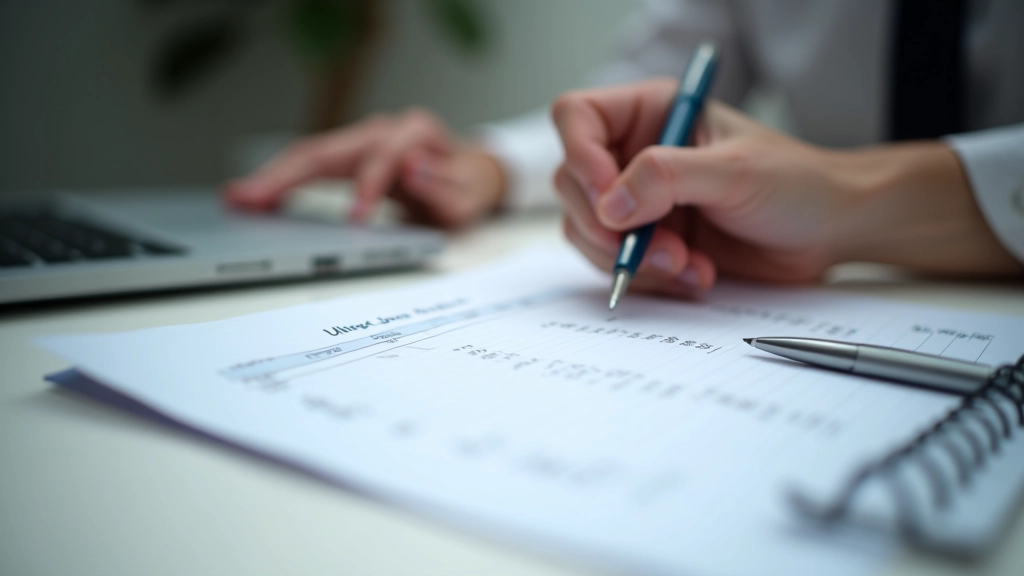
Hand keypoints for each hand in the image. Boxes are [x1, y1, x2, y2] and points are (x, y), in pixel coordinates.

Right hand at [224, 108, 505, 228]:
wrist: (469, 178)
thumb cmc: (466, 187)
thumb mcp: (468, 194)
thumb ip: (445, 186)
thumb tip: (413, 168)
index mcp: (413, 134)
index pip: (383, 155)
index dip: (369, 185)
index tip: (357, 219)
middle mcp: (379, 131)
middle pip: (327, 149)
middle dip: (288, 175)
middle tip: (252, 200)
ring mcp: (358, 144)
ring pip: (308, 156)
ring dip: (272, 178)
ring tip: (236, 198)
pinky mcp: (345, 160)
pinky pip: (306, 168)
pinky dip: (279, 183)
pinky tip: (253, 197)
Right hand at [551, 79, 1020, 297]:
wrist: (829, 233)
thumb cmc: (795, 183)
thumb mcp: (734, 171)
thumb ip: (666, 178)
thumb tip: (607, 205)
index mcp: (650, 114)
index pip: (577, 118)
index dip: (579, 157)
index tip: (607, 198)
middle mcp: (634, 156)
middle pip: (571, 184)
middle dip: (609, 226)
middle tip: (657, 246)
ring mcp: (638, 204)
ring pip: (587, 233)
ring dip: (633, 259)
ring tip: (687, 264)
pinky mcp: (649, 244)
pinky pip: (616, 266)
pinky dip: (651, 279)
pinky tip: (697, 275)